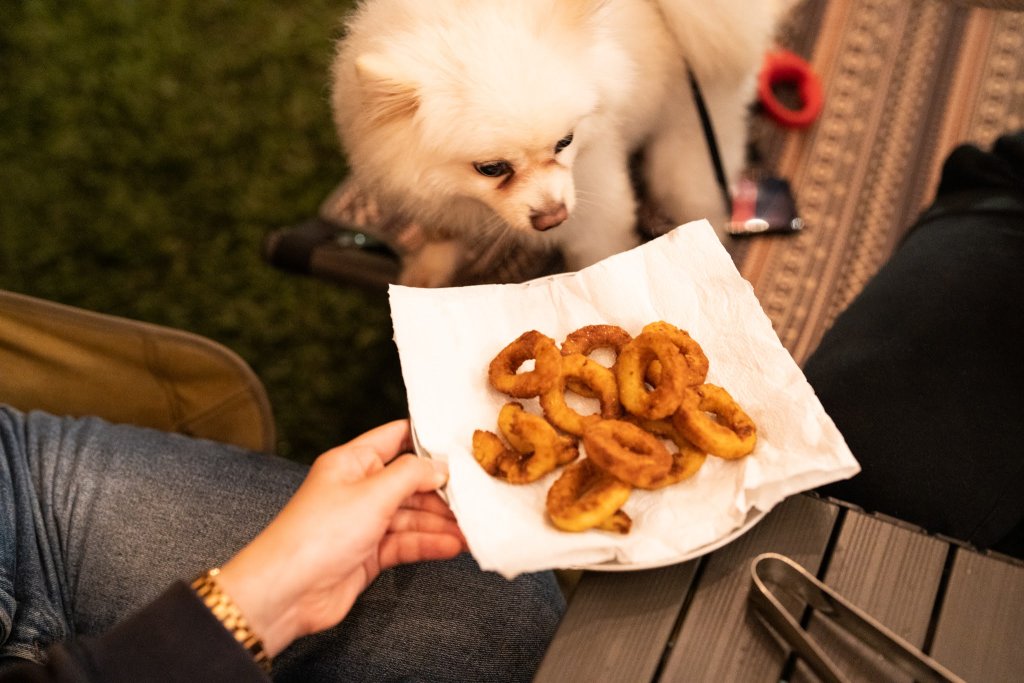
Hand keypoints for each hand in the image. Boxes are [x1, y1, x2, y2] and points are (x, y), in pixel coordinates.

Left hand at [215, 419, 464, 655]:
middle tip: (478, 496)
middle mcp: (359, 488)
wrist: (287, 592)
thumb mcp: (373, 493)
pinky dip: (429, 543)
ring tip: (473, 529)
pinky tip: (453, 546)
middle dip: (442, 491)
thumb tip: (440, 467)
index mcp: (352, 461)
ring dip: (441, 522)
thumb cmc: (319, 534)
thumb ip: (412, 475)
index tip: (461, 443)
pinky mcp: (369, 554)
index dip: (427, 439)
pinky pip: (406, 542)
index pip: (395, 438)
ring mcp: (364, 522)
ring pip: (412, 515)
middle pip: (410, 482)